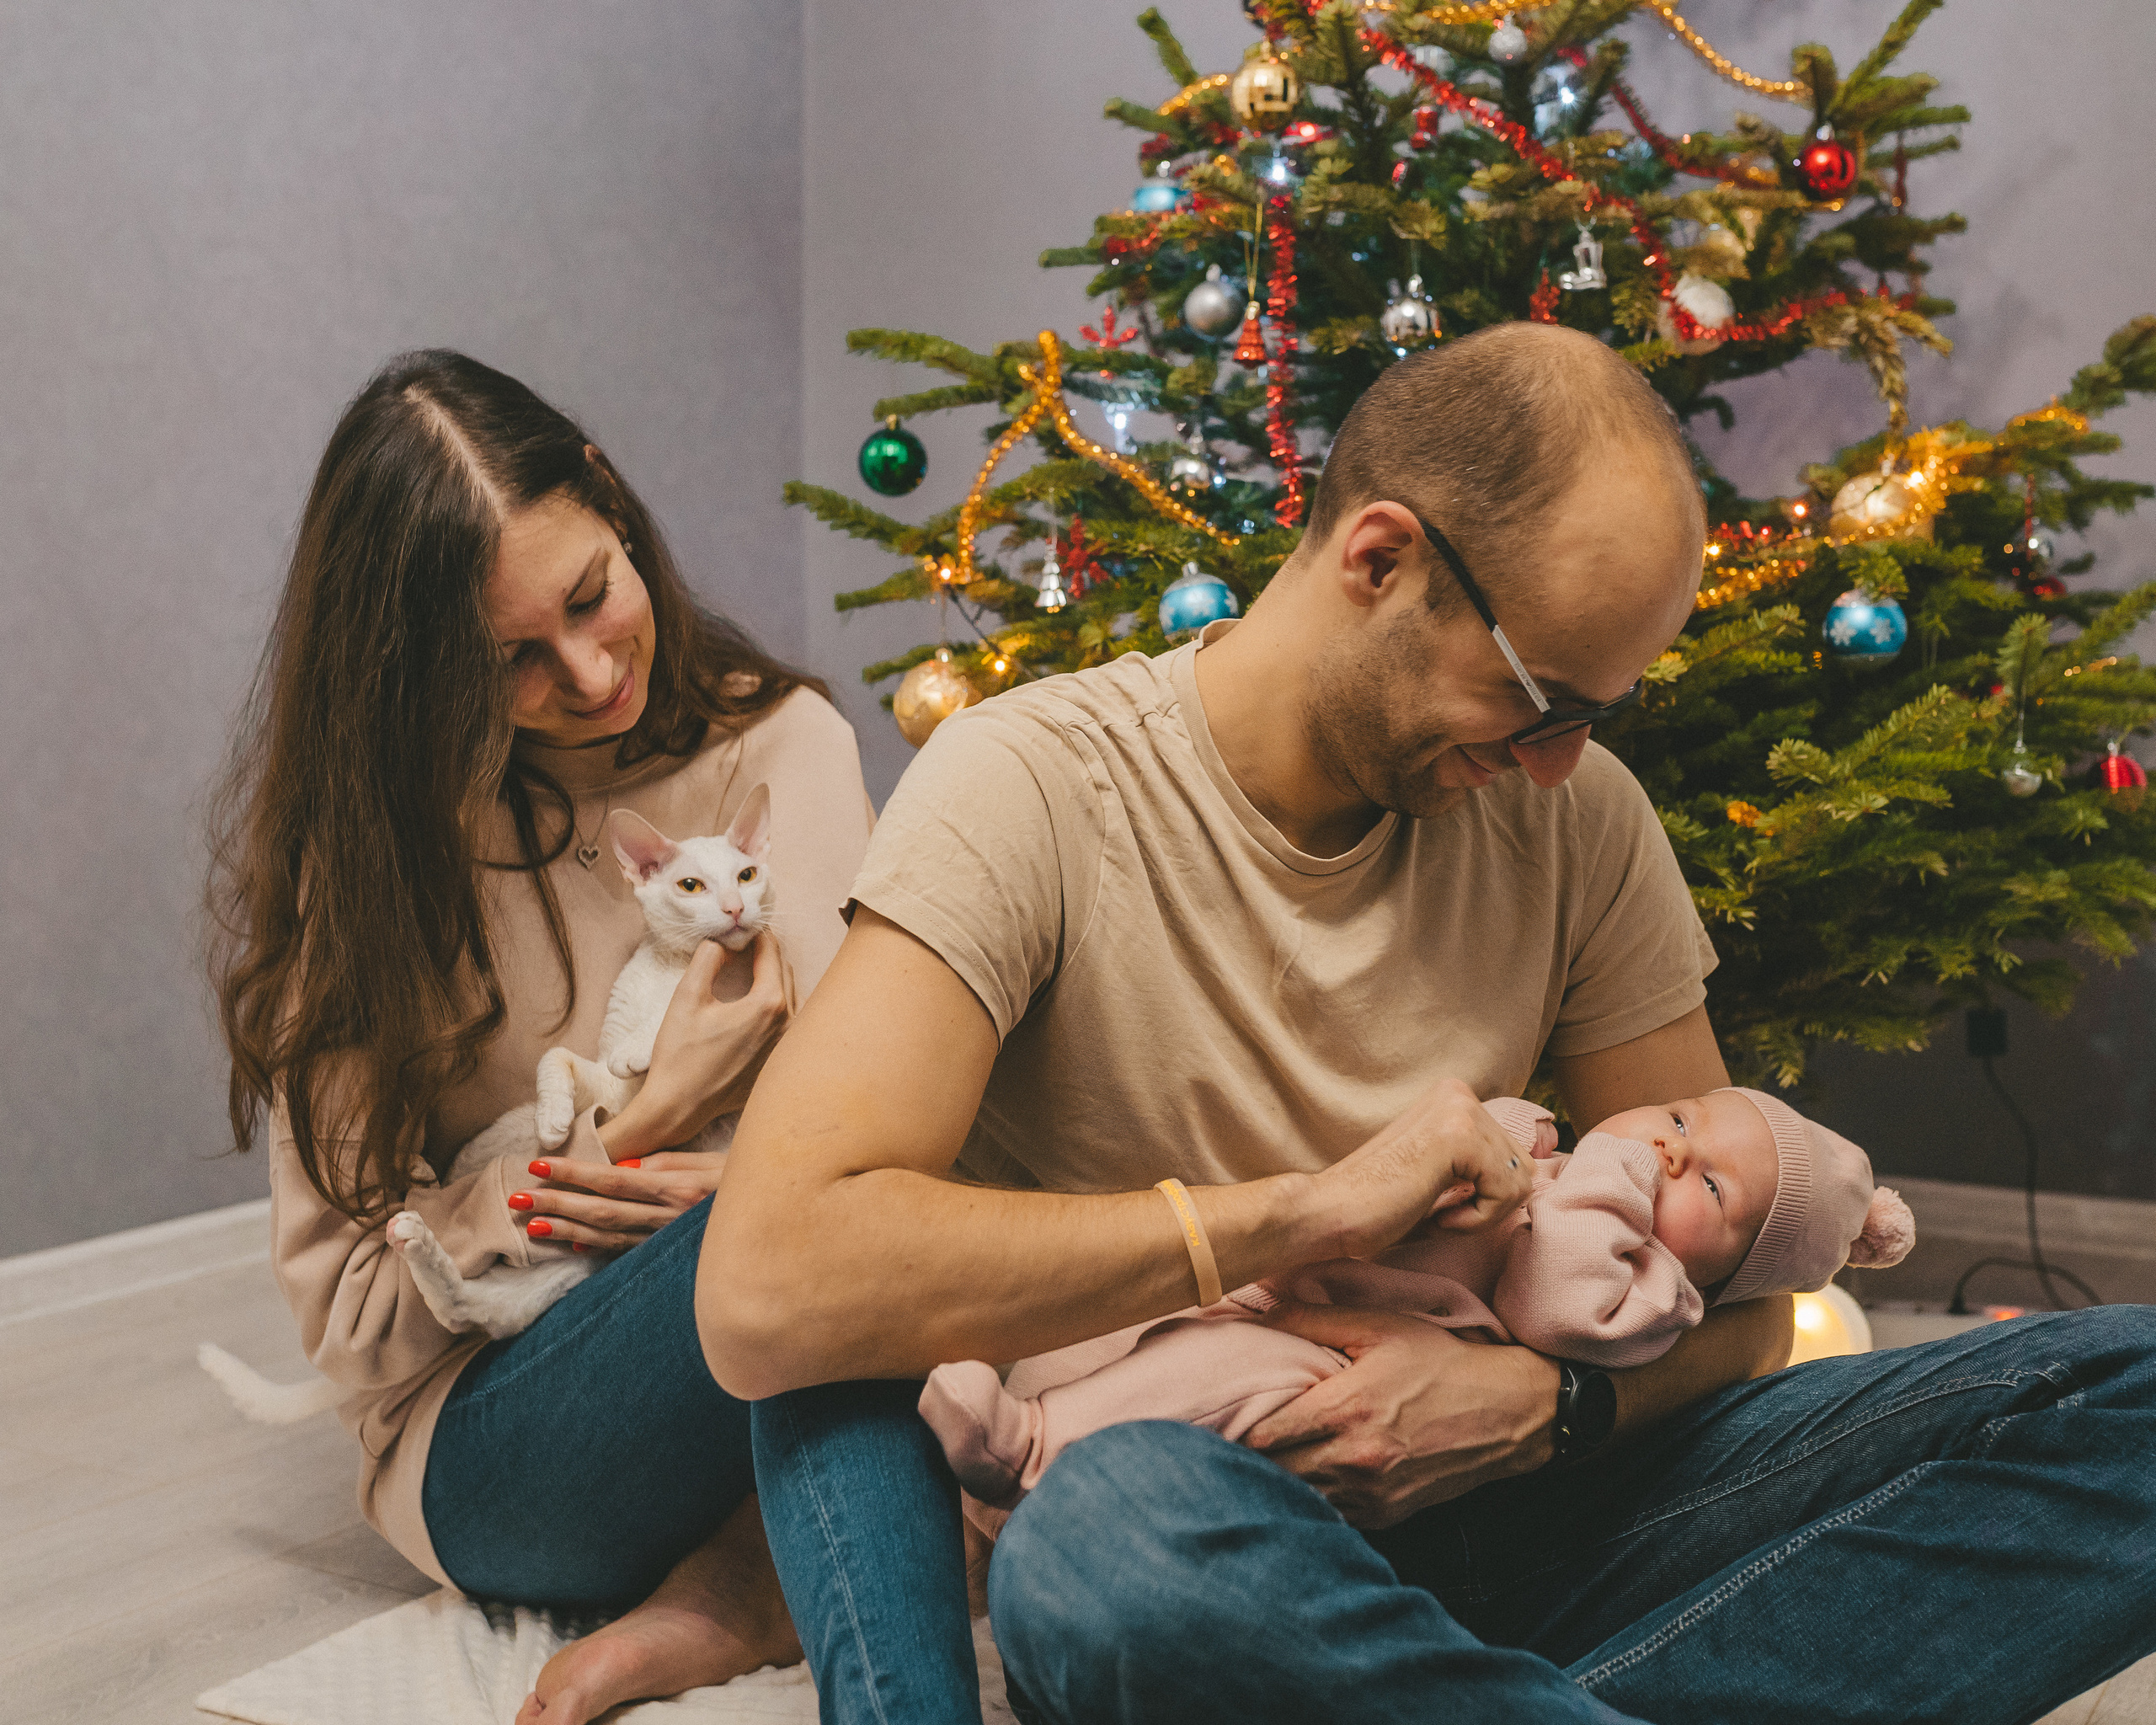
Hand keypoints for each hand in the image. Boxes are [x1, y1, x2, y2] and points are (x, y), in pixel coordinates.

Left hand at [509, 1150, 728, 1250]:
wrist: (777, 1219)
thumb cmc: (747, 1182)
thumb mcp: (712, 1164)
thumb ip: (667, 1164)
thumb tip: (621, 1166)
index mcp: (677, 1190)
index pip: (614, 1179)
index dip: (574, 1174)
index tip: (539, 1166)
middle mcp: (669, 1220)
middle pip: (602, 1211)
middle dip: (557, 1203)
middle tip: (517, 1197)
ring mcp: (667, 1243)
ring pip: (608, 1237)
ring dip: (566, 1230)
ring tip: (531, 1223)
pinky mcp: (668, 1258)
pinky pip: (628, 1254)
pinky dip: (598, 1250)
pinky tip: (574, 1245)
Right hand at [617, 932, 788, 1151]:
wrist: (677, 1108)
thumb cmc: (680, 1055)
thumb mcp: (687, 996)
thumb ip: (709, 957)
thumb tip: (724, 940)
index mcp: (769, 1004)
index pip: (771, 951)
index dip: (755, 932)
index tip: (741, 924)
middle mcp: (789, 1024)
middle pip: (784, 971)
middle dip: (764, 952)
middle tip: (741, 941)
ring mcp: (788, 1046)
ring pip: (789, 995)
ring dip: (771, 977)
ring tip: (746, 967)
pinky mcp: (781, 1062)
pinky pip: (786, 1021)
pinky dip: (773, 1004)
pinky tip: (750, 1003)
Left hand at [1245, 1302, 1557, 1527]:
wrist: (1508, 1411)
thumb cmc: (1439, 1361)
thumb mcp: (1379, 1325)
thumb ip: (1313, 1316)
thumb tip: (1258, 1302)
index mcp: (1345, 1410)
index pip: (1263, 1436)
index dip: (1233, 1430)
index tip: (1213, 1419)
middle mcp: (1355, 1459)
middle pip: (1274, 1475)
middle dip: (1246, 1459)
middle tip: (1221, 1442)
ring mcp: (1372, 1494)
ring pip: (1299, 1500)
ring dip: (1276, 1483)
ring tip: (1251, 1464)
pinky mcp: (1388, 1515)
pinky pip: (1332, 1515)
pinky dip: (1312, 1498)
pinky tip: (1302, 1478)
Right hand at [1314, 1078, 1534, 1261]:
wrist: (1329, 1212)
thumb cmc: (1379, 1205)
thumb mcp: (1442, 1175)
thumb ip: (1481, 1164)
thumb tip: (1536, 1175)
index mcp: (1453, 1097)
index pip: (1514, 1156)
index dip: (1484, 1195)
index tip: (1439, 1201)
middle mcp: (1459, 1092)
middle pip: (1523, 1168)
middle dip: (1486, 1204)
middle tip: (1437, 1211)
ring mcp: (1460, 1109)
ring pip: (1520, 1182)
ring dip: (1480, 1214)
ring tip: (1435, 1212)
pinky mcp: (1459, 1137)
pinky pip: (1507, 1192)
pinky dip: (1475, 1220)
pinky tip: (1436, 1215)